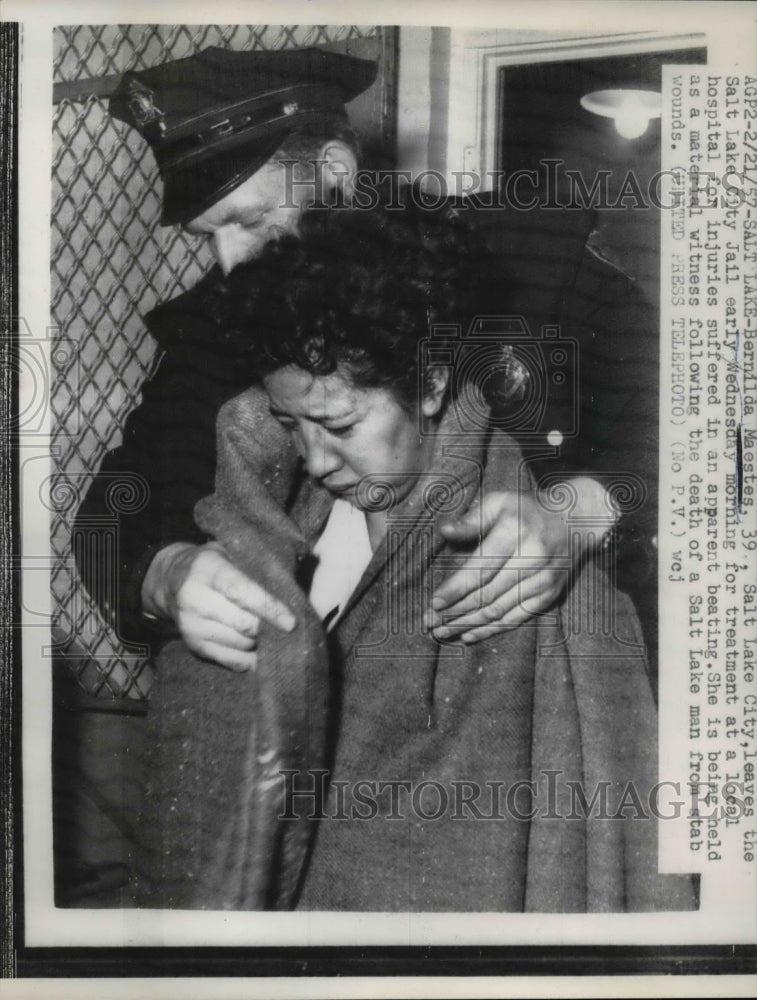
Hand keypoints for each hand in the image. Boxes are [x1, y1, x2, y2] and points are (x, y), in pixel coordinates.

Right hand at [141, 541, 295, 670]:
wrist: (170, 581)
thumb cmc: (213, 564)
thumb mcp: (229, 550)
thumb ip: (256, 564)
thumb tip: (290, 586)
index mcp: (207, 569)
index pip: (240, 591)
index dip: (268, 607)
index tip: (291, 622)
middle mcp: (194, 598)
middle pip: (243, 623)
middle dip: (270, 628)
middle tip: (288, 628)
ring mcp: (191, 625)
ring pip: (241, 644)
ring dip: (262, 643)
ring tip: (274, 634)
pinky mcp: (194, 646)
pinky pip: (231, 661)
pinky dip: (251, 659)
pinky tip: (262, 651)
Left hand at [428, 478, 613, 643]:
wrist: (575, 521)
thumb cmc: (527, 511)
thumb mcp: (500, 502)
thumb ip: (471, 519)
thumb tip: (444, 530)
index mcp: (514, 533)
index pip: (480, 569)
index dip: (456, 589)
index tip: (434, 603)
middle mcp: (531, 558)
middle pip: (487, 594)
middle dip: (455, 612)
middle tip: (430, 624)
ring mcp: (543, 580)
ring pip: (499, 610)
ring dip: (468, 625)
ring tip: (442, 633)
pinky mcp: (549, 594)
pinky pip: (516, 618)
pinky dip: (491, 629)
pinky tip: (470, 635)